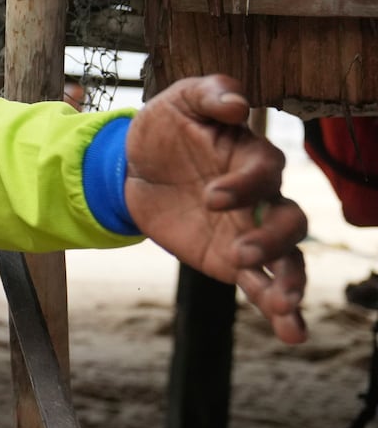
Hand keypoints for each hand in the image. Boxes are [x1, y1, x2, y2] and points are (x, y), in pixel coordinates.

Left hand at [125, 75, 307, 342]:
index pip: (266, 170)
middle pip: (289, 220)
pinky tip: (292, 333)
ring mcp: (249, 232)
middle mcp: (261, 198)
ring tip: (285, 305)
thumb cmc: (165, 126)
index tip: (211, 196)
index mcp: (251, 156)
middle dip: (272, 239)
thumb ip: (210, 94)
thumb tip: (236, 102)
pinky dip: (278, 310)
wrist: (133, 165)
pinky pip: (261, 285)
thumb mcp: (179, 99)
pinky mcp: (230, 259)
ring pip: (286, 259)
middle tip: (241, 252)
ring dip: (291, 282)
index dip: (245, 184)